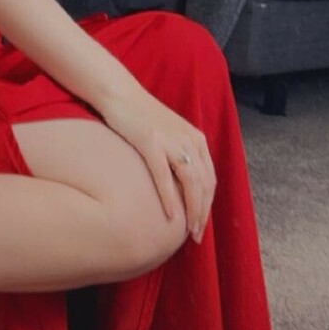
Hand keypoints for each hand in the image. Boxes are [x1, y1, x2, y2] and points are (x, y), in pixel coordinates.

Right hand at [97, 87, 215, 242]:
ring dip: (191, 210)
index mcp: (196, 139)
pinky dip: (169, 197)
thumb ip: (179, 155)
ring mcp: (170, 140)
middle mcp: (189, 139)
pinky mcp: (150, 141)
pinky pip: (164, 176)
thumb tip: (182, 186)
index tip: (201, 225)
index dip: (208, 204)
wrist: (119, 94)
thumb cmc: (140, 118)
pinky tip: (170, 214)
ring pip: (190, 182)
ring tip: (187, 231)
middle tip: (196, 236)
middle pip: (204, 184)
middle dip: (202, 213)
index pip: (210, 179)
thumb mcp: (169, 135)